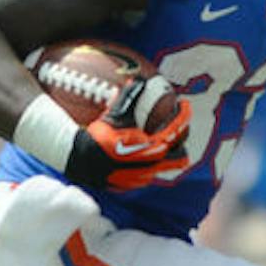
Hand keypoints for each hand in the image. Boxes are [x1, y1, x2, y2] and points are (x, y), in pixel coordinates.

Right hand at [65, 80, 193, 191]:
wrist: (80, 161)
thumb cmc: (98, 138)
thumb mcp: (113, 115)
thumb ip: (128, 98)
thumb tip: (137, 81)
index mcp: (151, 148)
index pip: (176, 131)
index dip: (184, 115)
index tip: (185, 104)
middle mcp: (151, 166)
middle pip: (180, 157)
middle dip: (181, 142)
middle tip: (174, 127)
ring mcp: (143, 178)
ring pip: (164, 166)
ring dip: (165, 152)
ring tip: (156, 139)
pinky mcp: (133, 184)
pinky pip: (148, 172)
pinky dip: (148, 161)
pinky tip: (137, 152)